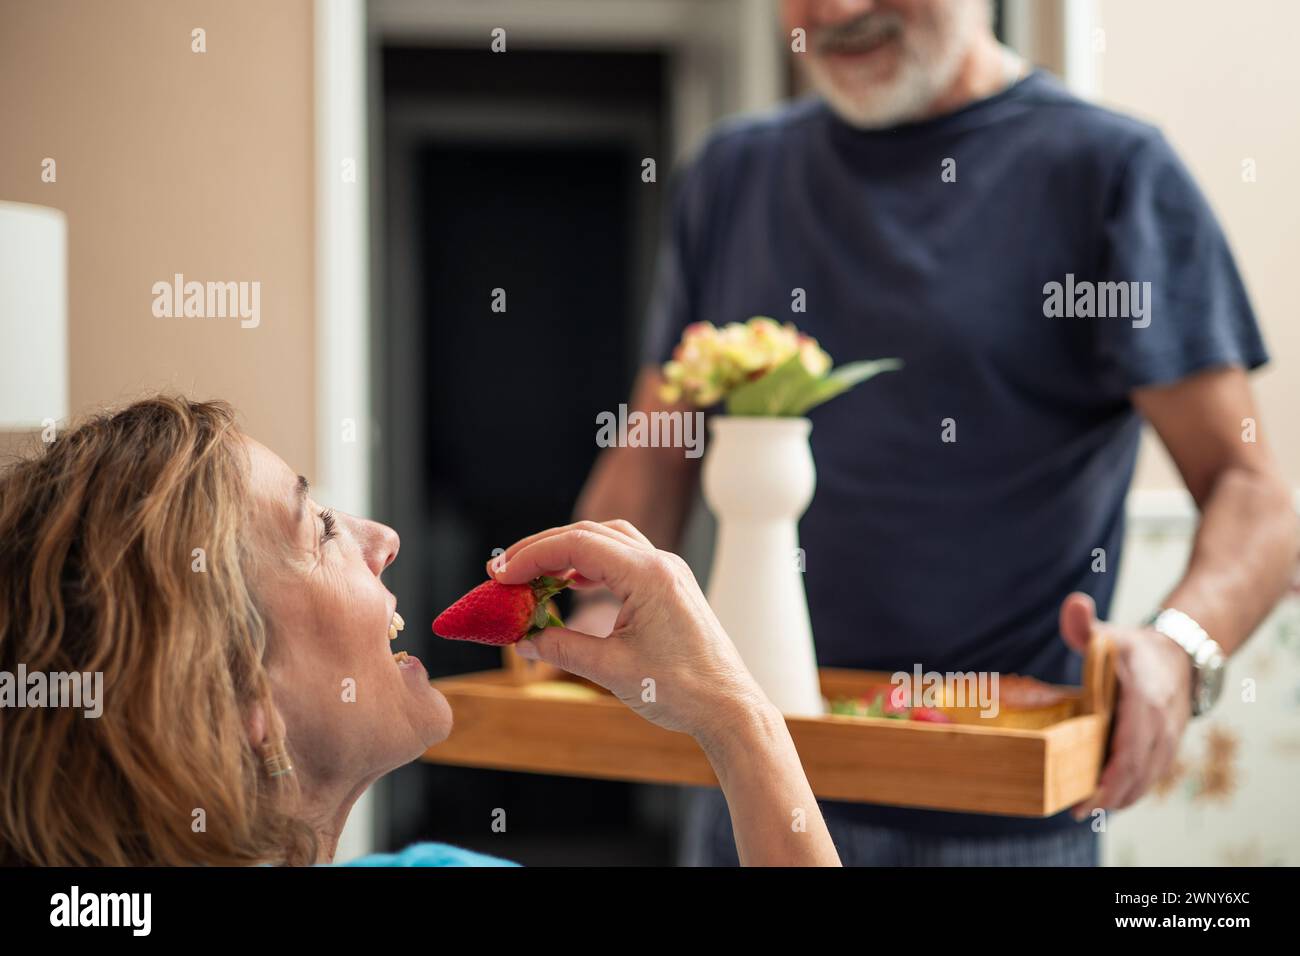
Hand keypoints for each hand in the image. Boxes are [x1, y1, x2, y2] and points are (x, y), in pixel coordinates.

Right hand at [487, 520, 771, 744]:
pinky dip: (590, 566)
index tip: (501, 574)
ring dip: (567, 553)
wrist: (729, 707)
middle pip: (590, 534)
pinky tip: (570, 585)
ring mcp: (667, 572)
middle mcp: (660, 564)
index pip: (578, 545)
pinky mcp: (669, 587)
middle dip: (543, 549)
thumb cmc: (681, 690)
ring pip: (608, 541)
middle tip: (504, 571)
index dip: (533, 555)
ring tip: (532, 576)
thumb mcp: (612, 670)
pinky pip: (623, 560)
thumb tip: (525, 640)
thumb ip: (564, 649)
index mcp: (649, 575)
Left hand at [1059, 592, 1191, 819]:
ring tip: (1086, 809)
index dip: (1113, 772)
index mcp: (1146, 697)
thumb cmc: (1133, 648)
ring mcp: (1168, 738)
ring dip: (1120, 798)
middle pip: (1138, 769)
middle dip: (1110, 794)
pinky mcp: (1167, 748)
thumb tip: (1073, 604)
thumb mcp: (1110, 633)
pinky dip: (1131, 792)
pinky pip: (1151, 776)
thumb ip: (1085, 624)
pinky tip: (1108, 802)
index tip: (1090, 792)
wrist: (1179, 656)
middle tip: (1077, 809)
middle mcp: (1162, 723)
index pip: (1133, 743)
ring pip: (1147, 778)